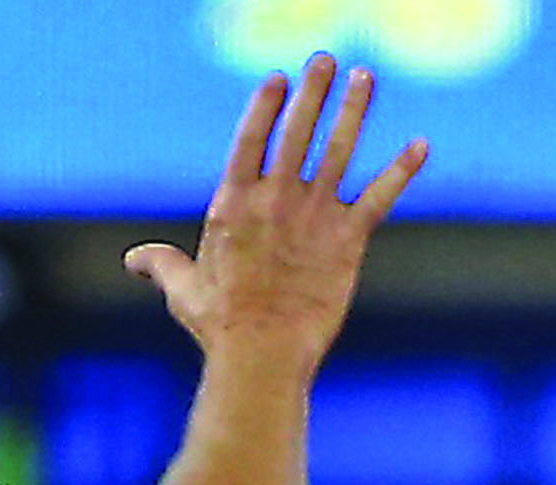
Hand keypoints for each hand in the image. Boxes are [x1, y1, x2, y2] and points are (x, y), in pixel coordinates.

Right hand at [124, 57, 427, 375]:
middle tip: (326, 59)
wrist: (262, 354)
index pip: (252, 137)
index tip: (280, 79)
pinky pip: (380, 197)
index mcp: (233, 201)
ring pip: (338, 151)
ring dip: (353, 111)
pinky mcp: (347, 242)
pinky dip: (402, 170)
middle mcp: (275, 198)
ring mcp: (313, 217)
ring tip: (365, 77)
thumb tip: (134, 259)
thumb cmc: (220, 326)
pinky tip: (421, 146)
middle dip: (312, 92)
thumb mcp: (182, 288)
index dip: (267, 106)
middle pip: (297, 131)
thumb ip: (160, 263)